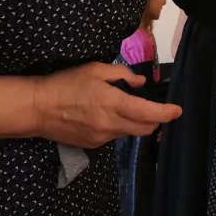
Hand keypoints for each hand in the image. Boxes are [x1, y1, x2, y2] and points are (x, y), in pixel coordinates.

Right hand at [34, 62, 181, 147]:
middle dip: (155, 120)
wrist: (38, 108)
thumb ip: (122, 75)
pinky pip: (114, 136)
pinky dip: (118, 126)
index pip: (148, 113)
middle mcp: (111, 125)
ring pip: (129, 133)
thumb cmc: (66, 83)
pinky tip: (104, 116)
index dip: (166, 113)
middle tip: (156, 109)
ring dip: (134, 123)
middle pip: (144, 129)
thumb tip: (140, 83)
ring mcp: (102, 138)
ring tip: (124, 108)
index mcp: (113, 103)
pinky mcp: (92, 145)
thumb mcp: (95, 69)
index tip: (177, 111)